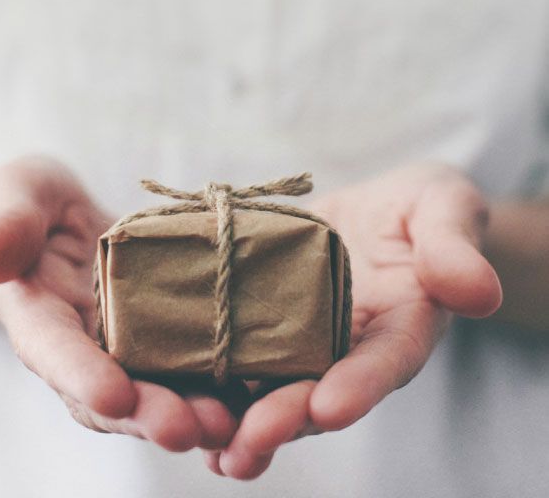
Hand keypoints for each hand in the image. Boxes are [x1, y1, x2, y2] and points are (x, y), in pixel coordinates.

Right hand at [0, 156, 240, 452]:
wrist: (70, 227)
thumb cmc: (35, 204)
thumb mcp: (18, 190)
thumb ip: (5, 218)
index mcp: (34, 315)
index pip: (50, 348)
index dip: (79, 374)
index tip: (111, 395)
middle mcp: (80, 352)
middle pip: (106, 396)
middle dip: (144, 414)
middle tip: (184, 428)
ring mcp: (126, 360)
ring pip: (152, 401)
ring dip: (188, 418)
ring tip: (228, 427)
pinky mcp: (170, 356)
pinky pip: (195, 383)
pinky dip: (226, 400)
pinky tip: (262, 406)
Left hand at [209, 164, 502, 478]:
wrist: (362, 213)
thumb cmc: (415, 207)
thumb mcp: (442, 204)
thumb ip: (453, 244)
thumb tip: (478, 293)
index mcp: (400, 327)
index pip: (385, 361)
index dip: (361, 386)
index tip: (332, 407)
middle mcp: (346, 354)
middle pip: (316, 395)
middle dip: (285, 419)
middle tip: (252, 438)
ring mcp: (297, 353)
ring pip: (269, 399)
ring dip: (240, 429)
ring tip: (214, 452)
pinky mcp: (251, 341)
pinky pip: (228, 375)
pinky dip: (206, 401)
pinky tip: (177, 426)